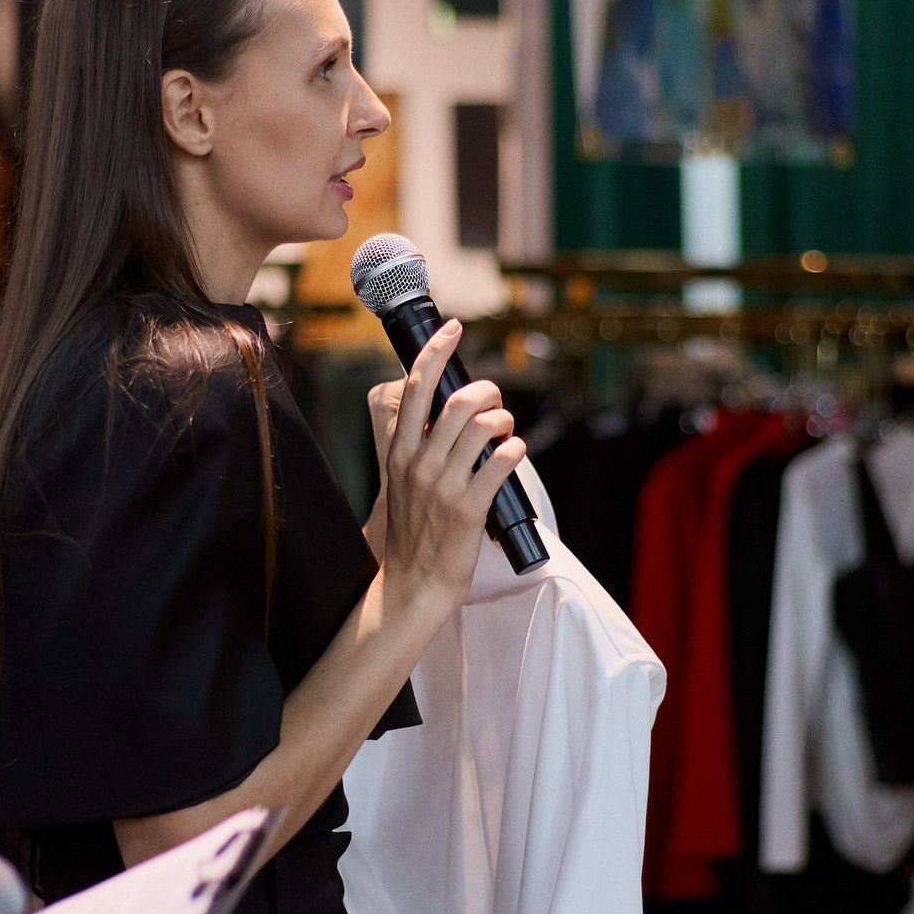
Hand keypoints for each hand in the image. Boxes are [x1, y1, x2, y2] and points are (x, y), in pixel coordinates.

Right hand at [376, 321, 525, 625]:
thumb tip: (445, 414)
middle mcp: (418, 464)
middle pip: (457, 402)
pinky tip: (514, 452)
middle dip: (486, 390)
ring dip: (504, 419)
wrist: (411, 584)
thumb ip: (415, 448)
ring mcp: (443, 487)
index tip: (453, 329)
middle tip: (495, 398)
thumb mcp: (400, 483)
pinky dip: (514, 449)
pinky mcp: (468, 509)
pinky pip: (501, 463)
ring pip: (482, 427)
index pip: (415, 388)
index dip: (436, 351)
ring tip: (506, 429)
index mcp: (399, 453)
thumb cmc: (412, 533)